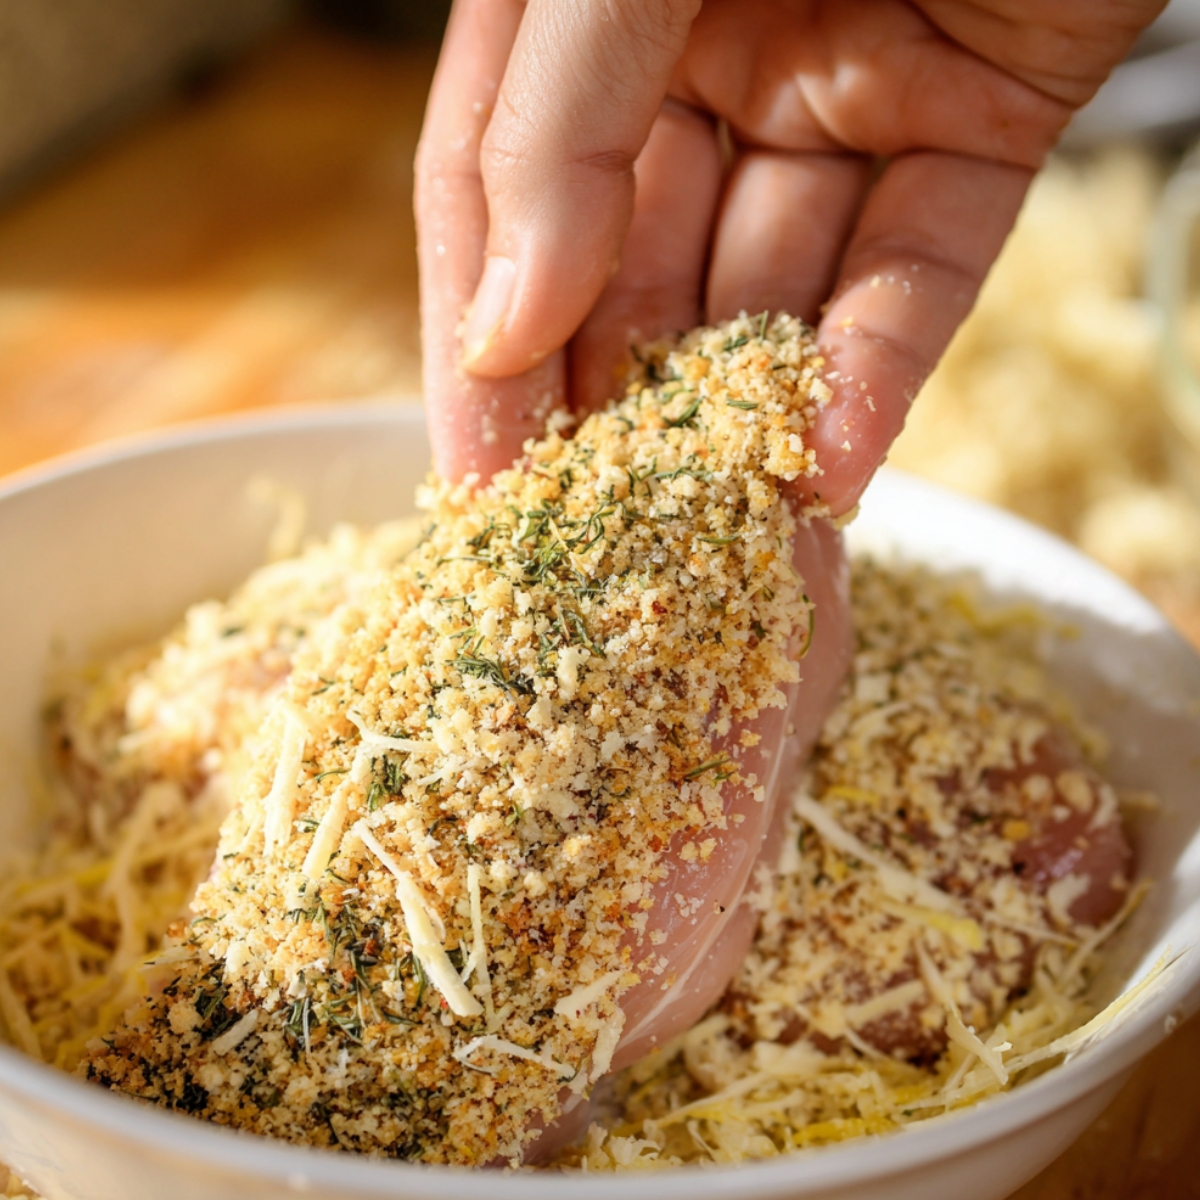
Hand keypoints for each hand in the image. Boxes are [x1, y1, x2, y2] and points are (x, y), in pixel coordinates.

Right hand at [415, 0, 1160, 503]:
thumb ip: (554, 122)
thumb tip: (501, 331)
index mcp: (582, 12)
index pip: (493, 194)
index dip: (480, 349)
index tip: (479, 482)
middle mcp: (697, 65)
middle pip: (629, 274)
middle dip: (614, 412)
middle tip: (602, 547)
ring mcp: (835, 103)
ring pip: (771, 299)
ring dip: (748, 427)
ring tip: (727, 551)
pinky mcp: (973, 137)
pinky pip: (909, 275)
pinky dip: (869, 376)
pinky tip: (830, 474)